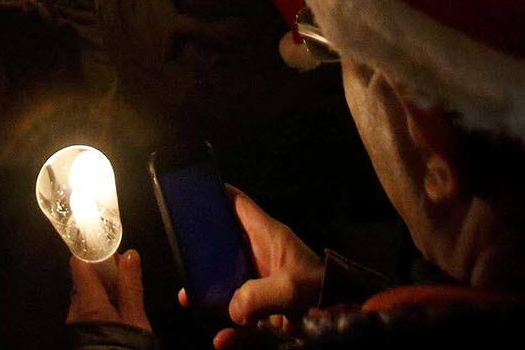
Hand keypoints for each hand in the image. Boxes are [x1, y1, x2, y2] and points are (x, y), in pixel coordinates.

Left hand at [66, 249, 148, 330]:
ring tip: (123, 300)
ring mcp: (73, 320)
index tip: (112, 251)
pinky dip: (98, 303)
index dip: (95, 252)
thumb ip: (131, 287)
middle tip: (126, 279)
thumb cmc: (125, 349)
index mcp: (89, 305)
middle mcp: (75, 310)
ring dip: (102, 289)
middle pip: (84, 277)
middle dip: (104, 272)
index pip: (80, 263)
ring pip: (86, 291)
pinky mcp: (76, 328)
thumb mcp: (136, 320)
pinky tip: (114, 312)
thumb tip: (129, 255)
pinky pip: (85, 306)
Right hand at [187, 187, 321, 347]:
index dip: (216, 194)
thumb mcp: (290, 287)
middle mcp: (260, 254)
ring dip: (208, 290)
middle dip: (202, 247)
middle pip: (224, 241)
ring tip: (187, 296)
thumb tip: (232, 310)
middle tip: (180, 248)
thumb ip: (257, 295)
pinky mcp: (264, 307)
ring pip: (226, 279)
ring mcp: (260, 280)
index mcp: (267, 236)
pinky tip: (220, 339)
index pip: (238, 205)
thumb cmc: (319, 290)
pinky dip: (230, 328)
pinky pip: (239, 314)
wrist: (343, 319)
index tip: (193, 189)